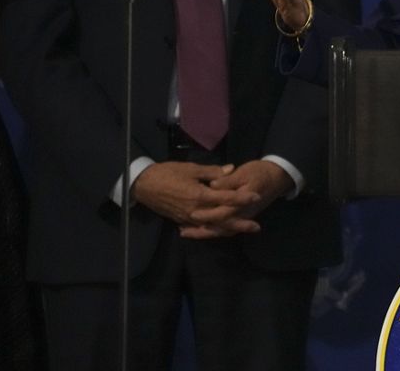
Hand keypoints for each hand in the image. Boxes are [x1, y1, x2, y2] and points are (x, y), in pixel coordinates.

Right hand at [131, 161, 261, 236]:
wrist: (143, 185)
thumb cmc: (167, 173)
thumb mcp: (191, 169)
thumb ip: (212, 172)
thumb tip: (231, 170)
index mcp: (199, 195)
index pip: (225, 198)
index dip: (241, 198)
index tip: (255, 196)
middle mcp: (196, 210)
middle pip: (221, 219)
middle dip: (240, 223)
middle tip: (256, 226)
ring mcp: (188, 218)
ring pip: (212, 227)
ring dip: (228, 229)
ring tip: (243, 230)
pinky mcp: (182, 221)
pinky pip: (201, 228)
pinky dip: (212, 231)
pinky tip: (223, 231)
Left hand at [180, 160, 292, 239]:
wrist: (278, 177)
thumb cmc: (260, 172)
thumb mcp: (244, 172)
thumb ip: (228, 180)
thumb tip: (213, 185)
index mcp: (242, 202)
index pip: (223, 212)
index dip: (208, 215)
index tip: (192, 215)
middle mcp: (243, 213)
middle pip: (221, 227)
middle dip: (202, 230)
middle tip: (183, 231)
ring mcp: (244, 217)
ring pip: (223, 231)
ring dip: (205, 233)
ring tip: (187, 232)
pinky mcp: (243, 217)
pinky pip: (227, 229)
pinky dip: (213, 231)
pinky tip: (201, 229)